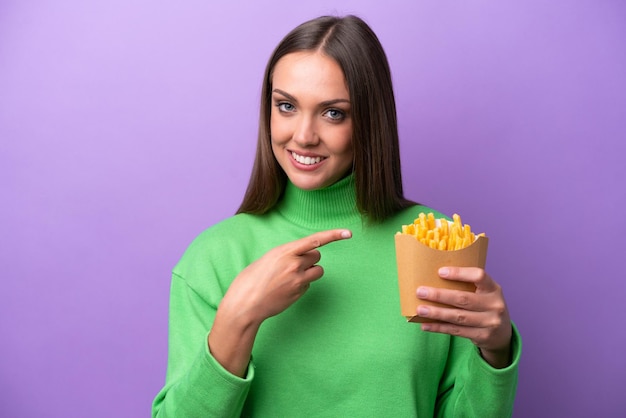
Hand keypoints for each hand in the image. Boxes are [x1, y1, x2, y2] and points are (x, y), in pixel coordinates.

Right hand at [220, 228, 351, 323]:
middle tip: (294, 265)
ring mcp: (298, 280)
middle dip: (310, 258)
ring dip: (310, 271)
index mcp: (284, 251)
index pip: (315, 240)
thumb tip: (300, 257)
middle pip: (317, 255)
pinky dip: (302, 284)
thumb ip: (285, 256)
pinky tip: (286, 289)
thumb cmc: (251, 280)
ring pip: (318, 270)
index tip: (348, 233)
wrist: (245, 304)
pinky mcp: (299, 293)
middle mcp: (293, 264)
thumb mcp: (267, 260)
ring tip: (292, 276)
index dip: (333, 235)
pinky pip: (309, 284)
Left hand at [416, 267, 511, 367]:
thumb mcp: (484, 293)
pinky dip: (439, 328)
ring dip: (436, 313)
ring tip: (420, 310)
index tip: (440, 272)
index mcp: (494, 289)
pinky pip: (456, 331)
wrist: (503, 334)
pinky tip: (425, 325)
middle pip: (463, 299)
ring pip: (458, 317)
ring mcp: (490, 322)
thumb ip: (468, 286)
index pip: (479, 276)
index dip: (459, 273)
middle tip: (420, 292)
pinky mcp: (482, 336)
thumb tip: (434, 278)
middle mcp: (495, 305)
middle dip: (439, 295)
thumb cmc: (486, 306)